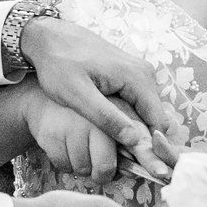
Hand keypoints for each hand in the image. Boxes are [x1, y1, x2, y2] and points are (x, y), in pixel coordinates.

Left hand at [19, 16, 180, 179]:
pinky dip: (128, 119)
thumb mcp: (78, 95)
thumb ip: (106, 117)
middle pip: (154, 118)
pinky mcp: (128, 74)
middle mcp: (144, 73)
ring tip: (118, 151)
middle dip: (144, 141)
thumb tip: (135, 140)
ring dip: (136, 131)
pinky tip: (112, 131)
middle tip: (126, 164)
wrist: (47, 37)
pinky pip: (136, 103)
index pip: (158, 123)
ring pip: (145, 112)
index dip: (152, 148)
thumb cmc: (58, 64)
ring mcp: (137, 72)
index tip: (142, 168)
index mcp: (137, 77)